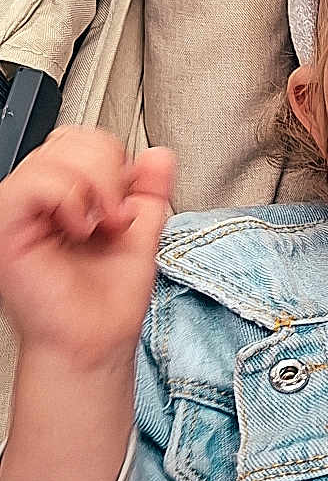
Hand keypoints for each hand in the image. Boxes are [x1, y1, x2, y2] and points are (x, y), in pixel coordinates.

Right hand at [0, 126, 174, 362]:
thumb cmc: (108, 299)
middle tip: (117, 218)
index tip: (127, 208)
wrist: (96, 340)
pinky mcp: (8, 224)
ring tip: (100, 227)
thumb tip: (159, 156)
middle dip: (111, 173)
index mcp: (67, 195)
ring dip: (97, 189)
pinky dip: (72, 200)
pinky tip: (80, 229)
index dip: (117, 164)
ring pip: (58, 154)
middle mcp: (40, 199)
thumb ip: (151, 190)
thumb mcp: (142, 232)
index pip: (85, 141)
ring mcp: (21, 210)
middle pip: (73, 139)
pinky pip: (37, 182)